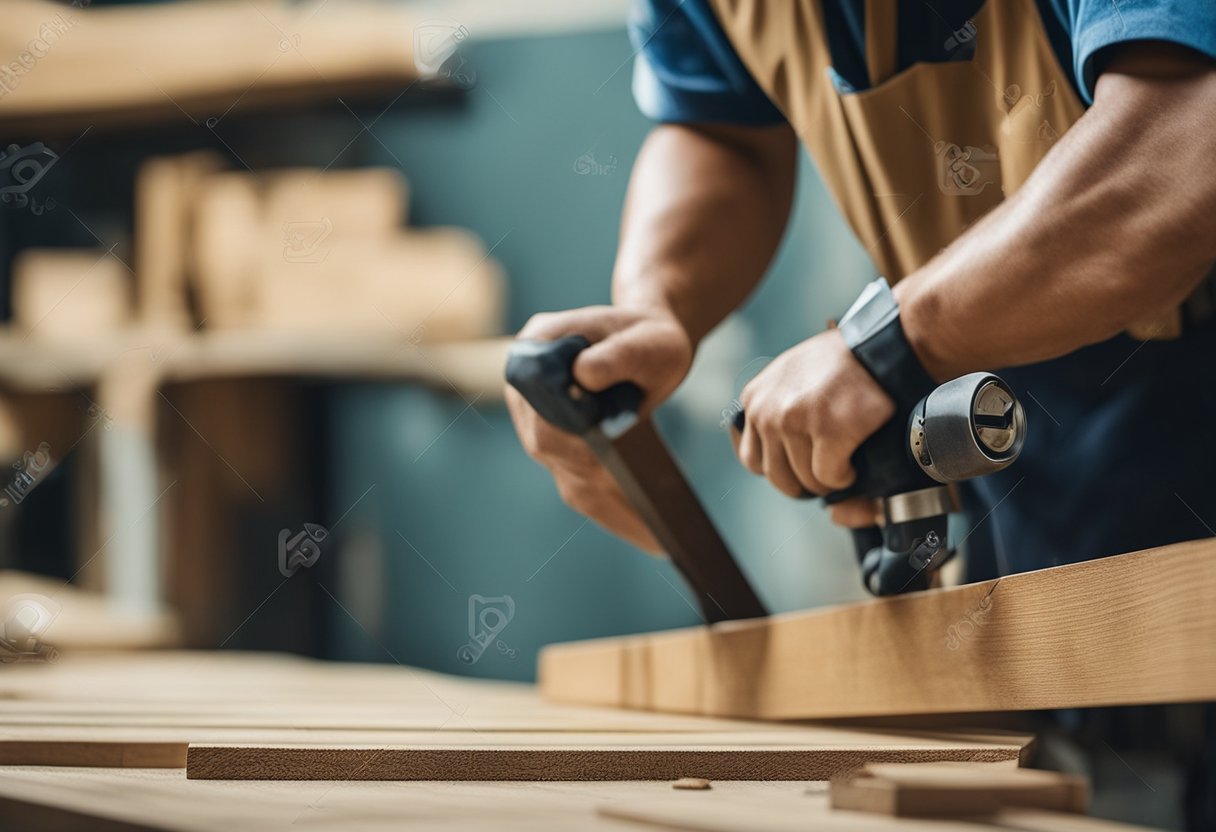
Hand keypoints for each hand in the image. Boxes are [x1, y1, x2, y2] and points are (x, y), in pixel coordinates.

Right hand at [506, 305, 692, 552]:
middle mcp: (525, 392)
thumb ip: (618, 352)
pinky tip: (645, 533)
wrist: (648, 335)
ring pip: (568, 478)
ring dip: (612, 512)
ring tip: (656, 540)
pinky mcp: (556, 445)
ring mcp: (535, 423)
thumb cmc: (650, 334)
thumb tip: (584, 377)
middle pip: (554, 452)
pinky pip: (578, 485)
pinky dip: (611, 511)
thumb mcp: (648, 337)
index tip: (616, 476)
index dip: (577, 447)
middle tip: (653, 531)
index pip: (545, 411)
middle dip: (606, 493)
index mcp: (534, 355)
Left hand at [732, 329, 893, 507]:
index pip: (752, 458)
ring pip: (806, 479)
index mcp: (754, 399)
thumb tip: (772, 461)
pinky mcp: (829, 430)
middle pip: (777, 475)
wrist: (877, 347)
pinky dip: (844, 476)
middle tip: (825, 476)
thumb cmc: (839, 364)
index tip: (800, 469)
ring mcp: (795, 420)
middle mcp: (768, 411)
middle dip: (803, 482)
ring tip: (844, 462)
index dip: (780, 469)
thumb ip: (775, 409)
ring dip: (828, 480)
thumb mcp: (790, 376)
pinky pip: (830, 476)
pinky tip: (853, 462)